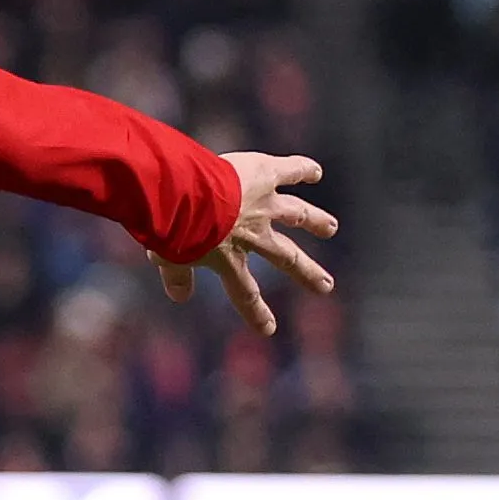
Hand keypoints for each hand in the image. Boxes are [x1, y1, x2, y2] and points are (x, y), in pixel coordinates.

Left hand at [159, 152, 338, 337]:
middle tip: (326, 285)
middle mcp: (252, 235)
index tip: (269, 330)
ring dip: (314, 220)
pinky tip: (315, 171)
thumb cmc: (171, 230)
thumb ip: (176, 276)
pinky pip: (290, 171)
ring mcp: (263, 205)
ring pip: (296, 215)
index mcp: (228, 258)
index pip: (244, 293)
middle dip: (307, 272)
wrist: (184, 198)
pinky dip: (303, 169)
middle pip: (286, 257)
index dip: (256, 312)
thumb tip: (179, 297)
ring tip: (331, 227)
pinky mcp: (265, 174)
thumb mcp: (167, 258)